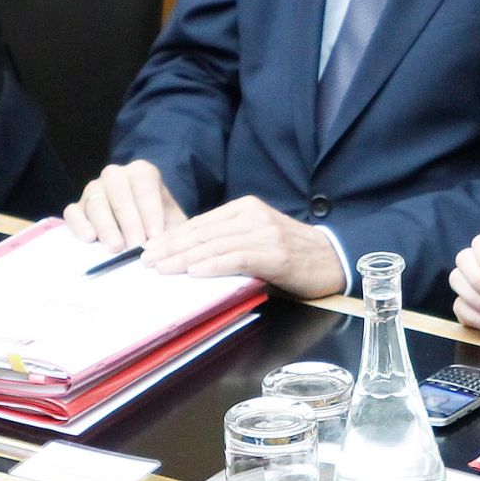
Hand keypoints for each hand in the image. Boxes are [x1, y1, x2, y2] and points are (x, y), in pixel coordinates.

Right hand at [62, 159, 185, 250]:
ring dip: (106, 226)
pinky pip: (72, 212)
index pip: (145, 187)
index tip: (155, 234)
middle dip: (129, 222)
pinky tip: (89, 238)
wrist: (140, 225)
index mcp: (142, 172)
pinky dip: (79, 224)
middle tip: (136, 245)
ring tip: (116, 247)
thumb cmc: (159, 221)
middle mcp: (115, 176)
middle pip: (119, 195)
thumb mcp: (173, 221)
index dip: (150, 211)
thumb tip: (171, 244)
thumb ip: (174, 230)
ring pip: (96, 203)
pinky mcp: (77, 207)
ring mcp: (94, 190)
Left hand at [140, 196, 344, 298]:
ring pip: (216, 245)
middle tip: (146, 261)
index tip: (150, 249)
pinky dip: (213, 265)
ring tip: (162, 268)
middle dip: (171, 248)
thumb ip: (228, 241)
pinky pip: (237, 258)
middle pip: (203, 233)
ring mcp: (265, 233)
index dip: (173, 237)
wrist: (333, 259)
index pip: (201, 223)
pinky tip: (195, 272)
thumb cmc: (291, 253)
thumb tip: (188, 257)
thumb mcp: (257, 238)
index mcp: (245, 208)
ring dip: (185, 258)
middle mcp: (253, 216)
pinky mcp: (276, 254)